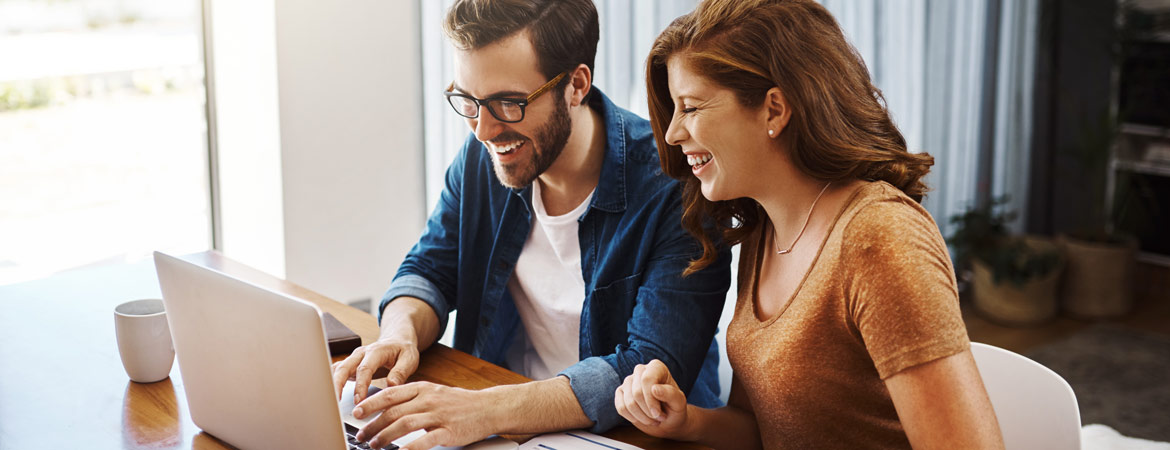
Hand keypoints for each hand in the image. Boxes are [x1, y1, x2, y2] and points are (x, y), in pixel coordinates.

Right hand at [331, 336, 420, 403]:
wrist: (397, 341)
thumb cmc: (403, 350)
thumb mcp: (409, 358)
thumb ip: (400, 372)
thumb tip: (391, 386)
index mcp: (375, 351)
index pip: (364, 369)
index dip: (360, 385)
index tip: (359, 400)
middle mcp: (361, 354)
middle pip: (344, 368)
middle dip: (337, 385)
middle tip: (336, 402)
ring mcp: (353, 358)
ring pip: (337, 370)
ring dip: (332, 385)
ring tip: (330, 402)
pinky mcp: (350, 365)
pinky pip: (337, 372)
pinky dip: (331, 382)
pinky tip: (329, 395)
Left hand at [352, 382, 497, 449]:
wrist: (488, 408)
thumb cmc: (459, 402)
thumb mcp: (434, 393)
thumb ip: (412, 397)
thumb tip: (387, 405)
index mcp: (423, 388)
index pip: (390, 395)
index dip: (371, 403)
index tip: (356, 412)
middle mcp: (428, 399)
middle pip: (393, 411)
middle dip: (373, 425)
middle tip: (361, 436)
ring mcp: (438, 415)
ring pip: (405, 424)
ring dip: (385, 436)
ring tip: (374, 445)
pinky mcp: (448, 431)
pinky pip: (425, 440)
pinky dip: (409, 447)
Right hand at [614, 359, 691, 440]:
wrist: (668, 420)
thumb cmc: (674, 408)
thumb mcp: (679, 403)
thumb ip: (670, 394)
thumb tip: (654, 388)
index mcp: (656, 367)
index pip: (646, 380)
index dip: (651, 400)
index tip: (659, 414)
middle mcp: (640, 370)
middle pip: (637, 392)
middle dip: (648, 411)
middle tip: (659, 418)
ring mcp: (628, 381)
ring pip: (628, 402)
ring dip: (642, 417)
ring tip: (653, 420)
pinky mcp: (621, 393)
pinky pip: (621, 407)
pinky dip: (632, 418)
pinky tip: (642, 418)